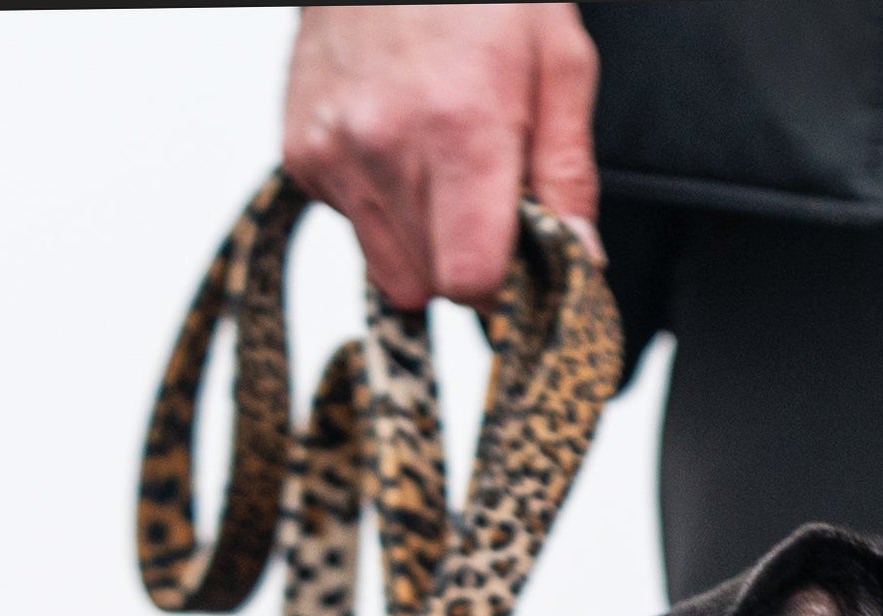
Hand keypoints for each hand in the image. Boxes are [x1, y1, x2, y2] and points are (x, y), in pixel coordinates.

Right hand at [284, 4, 600, 307]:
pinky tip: (402, 148)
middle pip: (429, 283)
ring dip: (423, 239)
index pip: (469, 280)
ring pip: (388, 266)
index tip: (519, 253)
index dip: (503, 283)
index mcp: (460, 131)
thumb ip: (569, 174)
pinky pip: (352, 224)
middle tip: (487, 199)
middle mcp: (384, 146)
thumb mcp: (561, 64)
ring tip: (443, 169)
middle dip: (466, 260)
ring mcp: (332, 151)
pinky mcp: (300, 152)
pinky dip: (382, 206)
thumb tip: (581, 261)